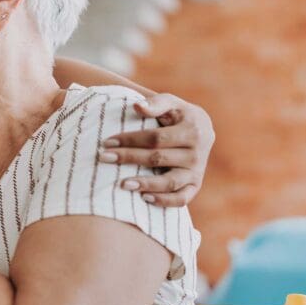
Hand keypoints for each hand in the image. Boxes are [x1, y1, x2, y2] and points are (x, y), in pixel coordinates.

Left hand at [99, 93, 214, 206]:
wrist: (201, 130)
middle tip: (104, 158)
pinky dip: (164, 201)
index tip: (107, 142)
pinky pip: (181, 198)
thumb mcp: (171, 103)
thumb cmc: (178, 115)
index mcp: (192, 130)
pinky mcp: (195, 185)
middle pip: (158, 158)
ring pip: (170, 182)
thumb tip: (136, 106)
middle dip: (129, 158)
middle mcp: (197, 153)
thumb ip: (156, 103)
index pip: (156, 138)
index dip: (131, 140)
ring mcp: (197, 171)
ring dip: (146, 184)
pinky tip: (144, 198)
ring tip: (122, 184)